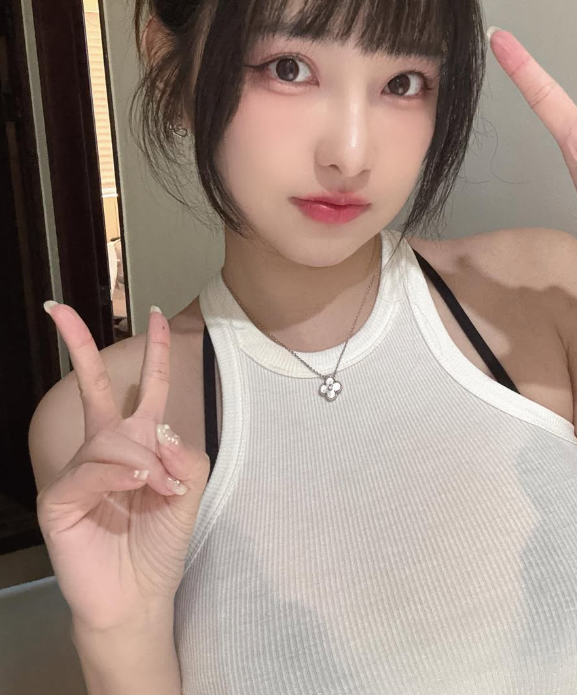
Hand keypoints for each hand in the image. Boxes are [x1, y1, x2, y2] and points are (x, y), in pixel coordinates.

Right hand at [36, 305, 209, 631]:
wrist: (139, 595)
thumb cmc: (160, 542)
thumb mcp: (189, 490)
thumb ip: (183, 453)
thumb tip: (157, 430)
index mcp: (137, 441)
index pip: (147, 388)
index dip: (154, 351)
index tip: (157, 313)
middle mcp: (104, 448)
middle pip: (95, 387)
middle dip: (78, 345)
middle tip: (58, 309)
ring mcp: (79, 471)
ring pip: (111, 439)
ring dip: (143, 463)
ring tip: (159, 491)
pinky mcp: (59, 499)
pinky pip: (92, 471)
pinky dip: (120, 476)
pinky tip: (137, 486)